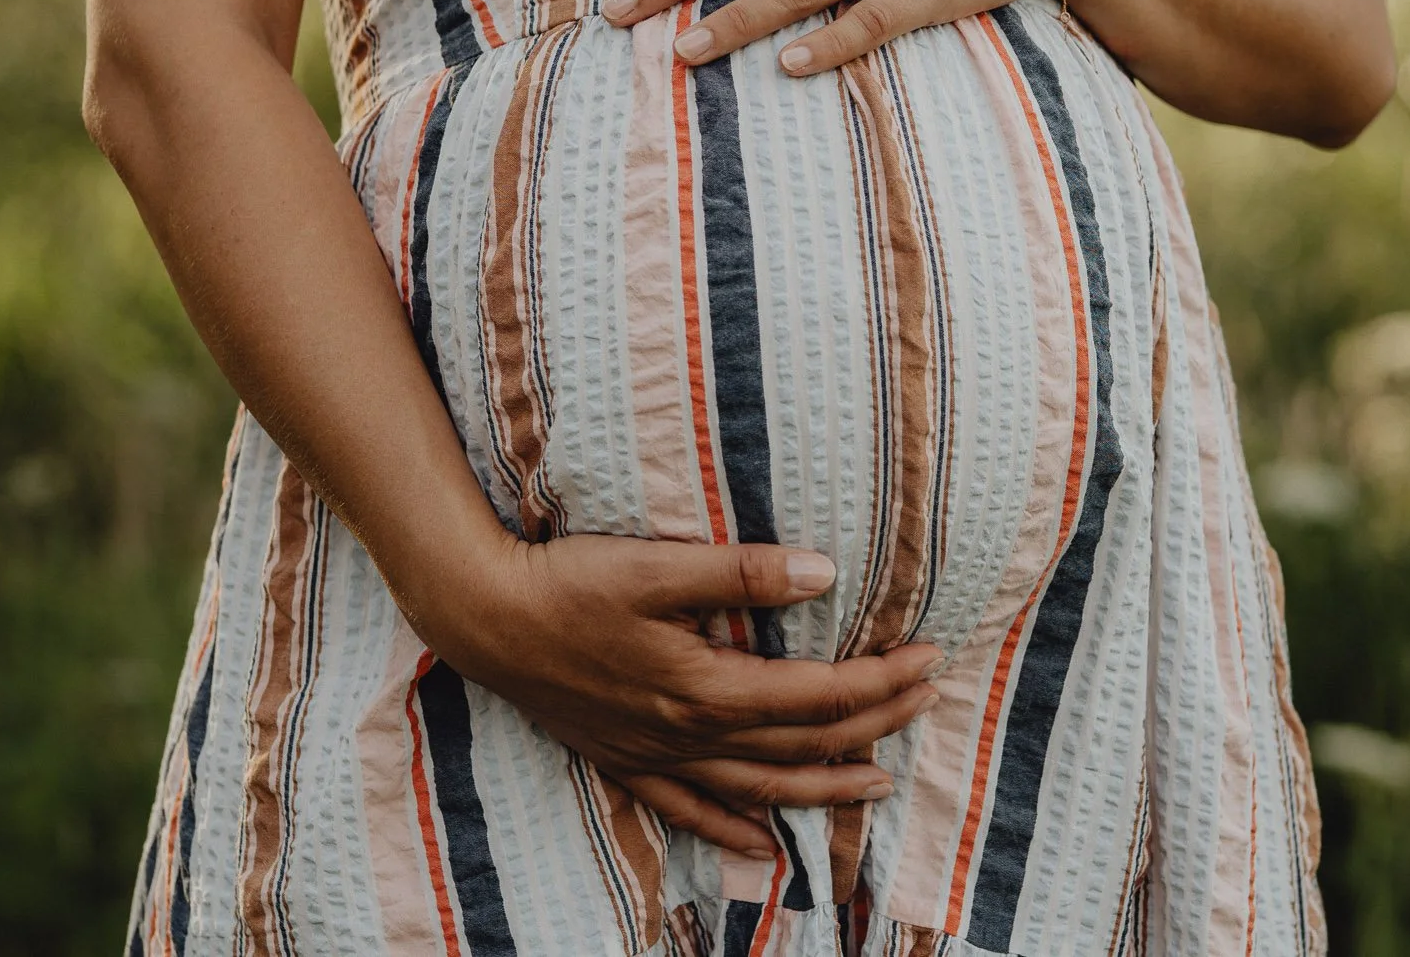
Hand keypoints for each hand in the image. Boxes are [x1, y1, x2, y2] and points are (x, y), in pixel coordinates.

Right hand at [401, 531, 942, 857]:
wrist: (482, 619)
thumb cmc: (567, 583)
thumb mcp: (654, 566)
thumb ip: (742, 573)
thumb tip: (825, 575)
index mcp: (706, 688)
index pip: (817, 696)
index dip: (880, 681)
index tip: (928, 659)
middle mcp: (688, 736)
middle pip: (801, 743)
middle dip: (873, 725)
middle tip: (927, 700)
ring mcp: (655, 757)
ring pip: (758, 788)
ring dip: (824, 788)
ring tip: (877, 784)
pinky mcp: (624, 761)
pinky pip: (690, 811)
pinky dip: (732, 828)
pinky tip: (761, 843)